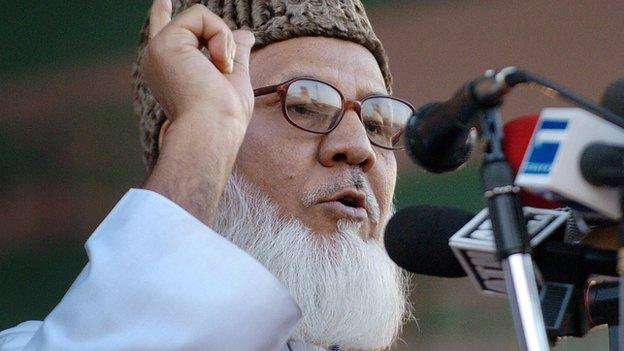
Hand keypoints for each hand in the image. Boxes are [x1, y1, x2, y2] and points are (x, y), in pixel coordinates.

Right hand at [142, 0, 254, 122]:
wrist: (213, 128)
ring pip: (200, 17)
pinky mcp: (163, 43)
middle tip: (226, 71)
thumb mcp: (234, 78)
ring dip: (224, 41)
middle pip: (196, 25)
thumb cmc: (225, 115)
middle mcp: (160, 61)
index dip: (162, 16)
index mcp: (173, 72)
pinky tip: (219, 63)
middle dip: (223, 41)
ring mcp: (158, 51)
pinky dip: (219, 35)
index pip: (165, 36)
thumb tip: (246, 33)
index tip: (162, 1)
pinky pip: (200, 15)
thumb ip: (235, 53)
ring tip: (223, 70)